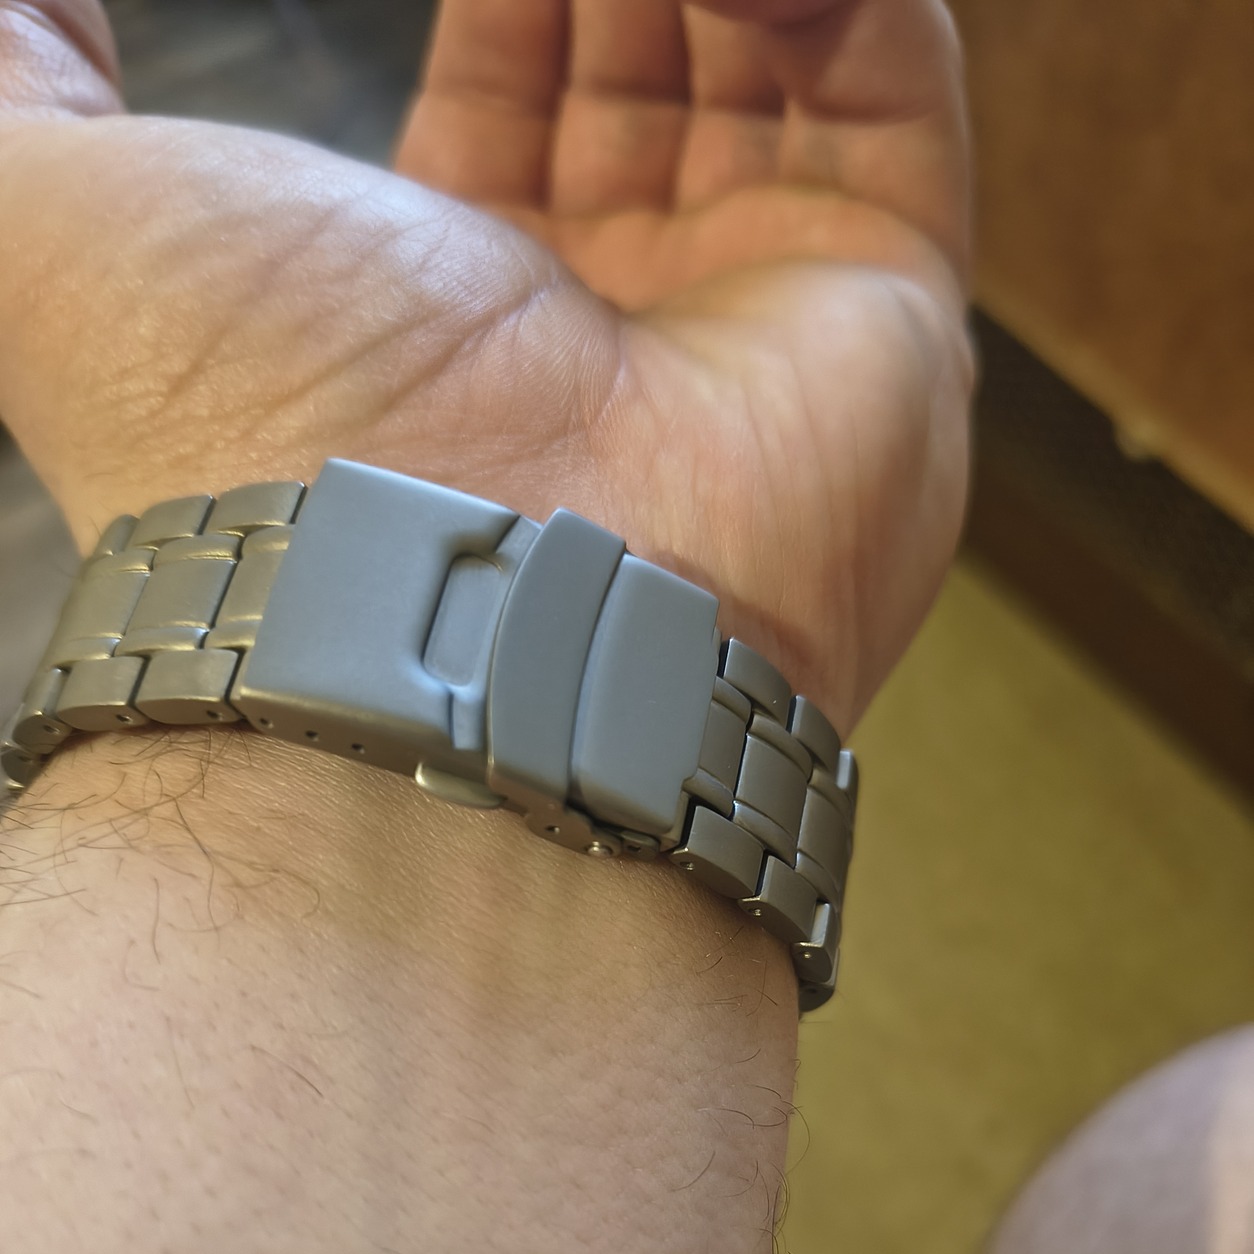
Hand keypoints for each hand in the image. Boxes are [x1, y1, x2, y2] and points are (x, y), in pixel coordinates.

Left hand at [0, 0, 969, 739]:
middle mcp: (611, 324)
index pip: (512, 86)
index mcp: (450, 307)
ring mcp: (757, 320)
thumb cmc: (247, 429)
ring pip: (780, 61)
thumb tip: (17, 14)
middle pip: (650, 64)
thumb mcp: (48, 212)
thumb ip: (20, 82)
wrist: (453, 614)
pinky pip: (892, 85)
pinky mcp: (886, 314)